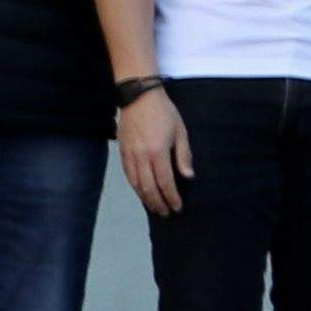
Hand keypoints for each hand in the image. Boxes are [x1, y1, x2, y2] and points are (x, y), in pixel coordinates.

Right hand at [116, 85, 188, 216]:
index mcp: (158, 152)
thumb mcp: (180, 132)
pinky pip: (128, 175)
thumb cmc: (164, 113)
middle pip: (149, 188)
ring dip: (146, 199)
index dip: (171, 197)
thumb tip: (188, 177)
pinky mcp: (122, 152)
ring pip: (136, 184)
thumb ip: (183, 156)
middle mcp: (141, 157)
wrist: (138, 97)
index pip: (165, 182)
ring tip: (155, 207)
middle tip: (166, 213)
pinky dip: (135, 187)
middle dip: (158, 203)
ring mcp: (129, 155)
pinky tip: (141, 193)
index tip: (178, 207)